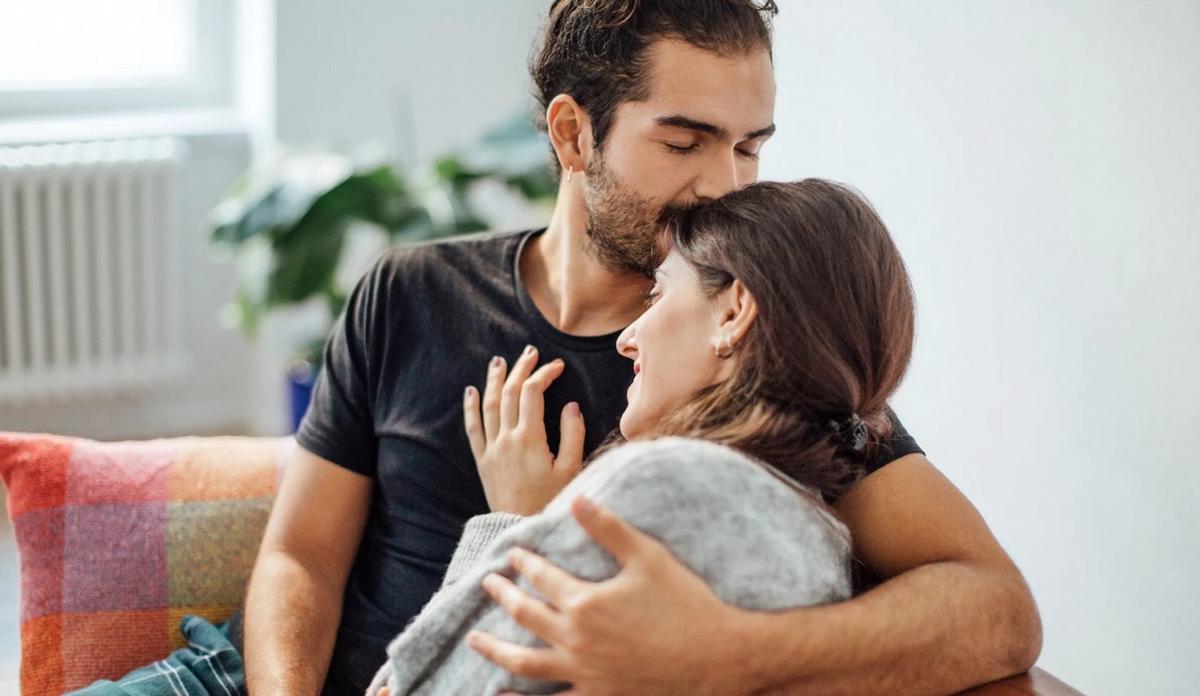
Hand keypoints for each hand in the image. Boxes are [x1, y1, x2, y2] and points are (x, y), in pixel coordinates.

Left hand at [464, 345, 585, 515]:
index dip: (544, 373)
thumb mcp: (571, 470)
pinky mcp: (483, 460)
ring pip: (490, 405)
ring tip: (500, 361)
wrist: (521, 528)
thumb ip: (573, 435)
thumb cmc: (551, 501)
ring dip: (495, 380)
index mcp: (531, 438)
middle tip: (530, 352)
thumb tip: (571, 406)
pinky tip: (471, 391)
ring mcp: (492, 448)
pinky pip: (473, 429)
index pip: (534, 392)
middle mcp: (507, 439)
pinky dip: (471, 407)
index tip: (557, 366)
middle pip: (511, 392)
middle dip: (521, 368)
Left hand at [468, 496, 754, 695]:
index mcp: (585, 602)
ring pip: (525, 663)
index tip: (511, 554)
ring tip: (475, 640)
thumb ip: (608, 529)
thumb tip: (577, 500)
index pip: (541, 576)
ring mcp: (583, 673)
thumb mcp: (648, 557)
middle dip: (502, 596)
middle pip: (525, 615)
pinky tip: (505, 694)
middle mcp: (575, 640)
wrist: (716, 657)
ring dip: (495, 651)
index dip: (523, 562)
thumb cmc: (685, 603)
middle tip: (486, 584)